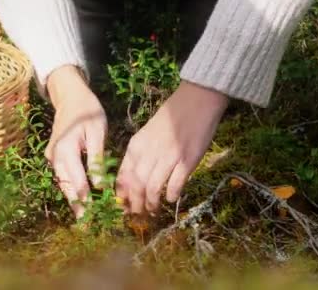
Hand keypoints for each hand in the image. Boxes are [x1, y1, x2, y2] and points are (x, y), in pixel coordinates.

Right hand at [45, 65, 107, 218]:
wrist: (69, 95)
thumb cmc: (87, 111)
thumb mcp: (97, 132)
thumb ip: (96, 160)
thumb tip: (99, 186)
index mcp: (66, 150)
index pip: (78, 182)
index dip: (87, 201)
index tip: (96, 217)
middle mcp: (55, 157)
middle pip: (67, 187)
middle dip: (78, 206)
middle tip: (87, 226)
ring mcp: (52, 157)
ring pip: (64, 183)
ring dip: (74, 199)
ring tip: (85, 217)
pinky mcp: (54, 156)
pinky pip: (64, 175)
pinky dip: (72, 187)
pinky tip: (82, 198)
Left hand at [116, 81, 228, 213]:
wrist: (195, 101)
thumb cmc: (171, 118)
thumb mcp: (147, 134)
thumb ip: (139, 155)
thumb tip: (132, 182)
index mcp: (136, 146)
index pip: (122, 176)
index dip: (122, 196)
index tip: (123, 207)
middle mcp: (149, 152)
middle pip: (136, 186)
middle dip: (135, 205)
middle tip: (139, 215)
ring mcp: (168, 157)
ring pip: (152, 189)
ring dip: (151, 204)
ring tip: (153, 210)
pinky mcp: (186, 161)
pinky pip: (175, 185)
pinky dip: (171, 195)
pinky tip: (171, 199)